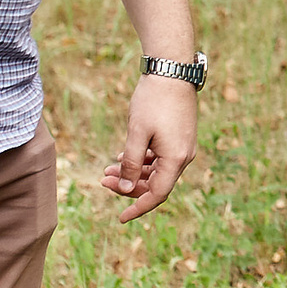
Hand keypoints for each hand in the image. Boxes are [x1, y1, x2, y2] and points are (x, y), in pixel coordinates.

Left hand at [103, 73, 197, 220]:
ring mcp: (183, 146)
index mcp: (175, 159)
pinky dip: (143, 161)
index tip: (121, 217)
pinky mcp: (179, 136)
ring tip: (108, 167)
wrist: (172, 70)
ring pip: (157, 170)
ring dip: (133, 172)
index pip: (157, 194)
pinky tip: (124, 155)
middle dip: (128, 186)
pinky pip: (161, 158)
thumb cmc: (154, 100)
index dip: (138, 207)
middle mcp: (184, 156)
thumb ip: (130, 163)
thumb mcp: (136, 133)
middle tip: (102, 179)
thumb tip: (124, 188)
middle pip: (156, 184)